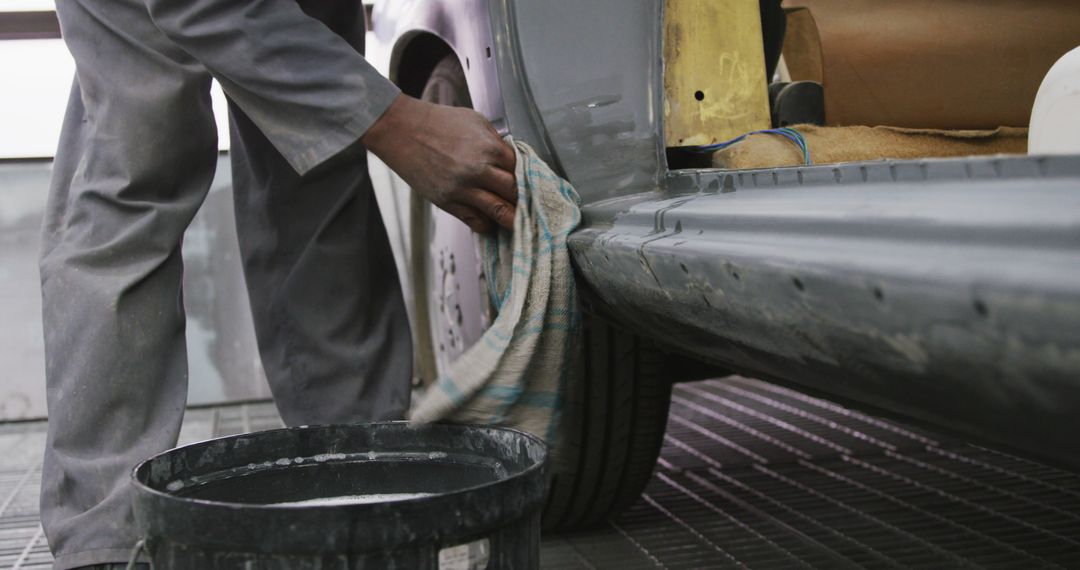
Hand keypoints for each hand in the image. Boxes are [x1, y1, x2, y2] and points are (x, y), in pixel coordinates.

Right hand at [362, 94, 516, 231]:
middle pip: (515, 194)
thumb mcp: (476, 121)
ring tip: (517, 220)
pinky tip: (490, 220)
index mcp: (490, 148)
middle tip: (530, 205)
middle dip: (524, 200)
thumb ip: (497, 142)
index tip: (532, 184)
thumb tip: (512, 160)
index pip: (523, 171)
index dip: (529, 179)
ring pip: (500, 212)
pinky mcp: (448, 202)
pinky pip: (476, 221)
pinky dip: (487, 224)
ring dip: (512, 218)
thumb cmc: (439, 122)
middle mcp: (479, 170)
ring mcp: (463, 189)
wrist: (402, 130)